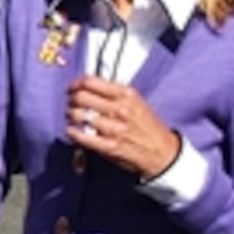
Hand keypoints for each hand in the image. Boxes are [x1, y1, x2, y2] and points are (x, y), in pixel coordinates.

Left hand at [65, 75, 179, 178]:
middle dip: (71, 100)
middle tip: (71, 104)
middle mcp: (120, 109)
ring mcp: (115, 128)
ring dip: (70, 115)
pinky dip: (72, 132)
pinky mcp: (110, 146)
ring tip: (73, 117)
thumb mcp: (135, 101)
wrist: (162, 152)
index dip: (76, 84)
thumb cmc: (146, 125)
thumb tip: (87, 86)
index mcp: (126, 95)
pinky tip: (72, 131)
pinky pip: (81, 136)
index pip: (90, 82)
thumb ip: (113, 92)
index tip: (72, 89)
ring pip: (78, 115)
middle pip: (81, 97)